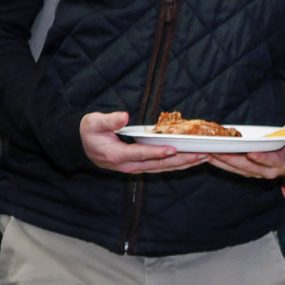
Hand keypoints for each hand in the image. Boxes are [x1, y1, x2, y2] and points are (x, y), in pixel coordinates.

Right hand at [81, 111, 206, 174]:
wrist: (81, 147)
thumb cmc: (88, 133)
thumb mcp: (93, 123)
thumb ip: (108, 120)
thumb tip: (124, 116)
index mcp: (117, 155)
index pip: (140, 154)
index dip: (157, 152)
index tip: (173, 149)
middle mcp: (128, 165)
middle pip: (158, 164)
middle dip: (181, 160)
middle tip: (201, 154)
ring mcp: (135, 168)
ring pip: (162, 168)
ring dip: (183, 164)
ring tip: (203, 158)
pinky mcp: (139, 166)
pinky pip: (161, 167)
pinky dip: (177, 164)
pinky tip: (191, 161)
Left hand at [207, 112, 284, 181]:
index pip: (272, 161)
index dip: (262, 158)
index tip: (251, 153)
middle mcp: (270, 170)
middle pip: (248, 166)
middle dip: (230, 159)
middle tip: (215, 151)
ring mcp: (259, 172)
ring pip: (238, 169)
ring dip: (221, 162)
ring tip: (206, 153)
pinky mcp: (250, 170)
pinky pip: (234, 168)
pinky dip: (222, 163)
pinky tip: (209, 155)